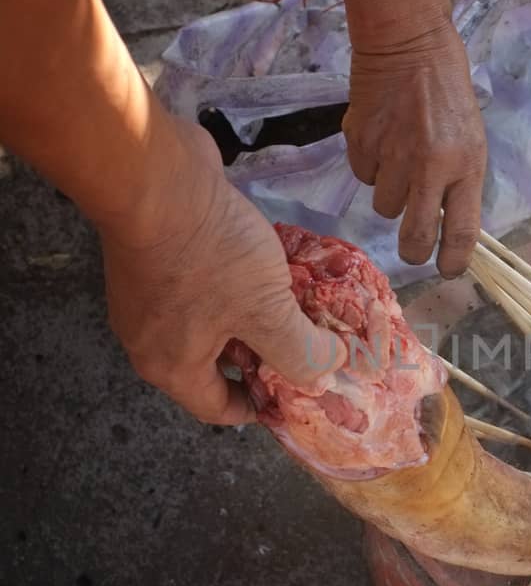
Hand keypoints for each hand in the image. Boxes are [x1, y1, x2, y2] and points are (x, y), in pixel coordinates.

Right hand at [99, 116, 340, 422]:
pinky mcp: (157, 256)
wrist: (155, 176)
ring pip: (210, 322)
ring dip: (251, 317)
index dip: (260, 408)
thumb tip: (326, 371)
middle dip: (262, 357)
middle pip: (214, 366)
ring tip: (295, 304)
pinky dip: (235, 284)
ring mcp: (149, 295)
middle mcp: (152, 338)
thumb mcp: (269, 312)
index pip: (217, 410)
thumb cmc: (211, 255)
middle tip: (305, 345)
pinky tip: (270, 264)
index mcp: (172, 366)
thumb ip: (300, 351)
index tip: (297, 394)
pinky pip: (203, 285)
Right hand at [345, 18, 485, 276]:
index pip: (463, 231)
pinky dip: (371, 166)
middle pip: (415, 238)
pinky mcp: (360, 143)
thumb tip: (445, 223)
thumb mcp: (470, 137)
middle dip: (414, 252)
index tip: (448, 270)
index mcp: (466, 164)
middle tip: (414, 249)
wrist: (408, 41)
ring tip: (400, 159)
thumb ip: (459, 180)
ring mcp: (391, 155)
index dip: (454, 260)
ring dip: (391, 194)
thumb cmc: (447, 89)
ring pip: (384, 208)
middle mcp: (429, 166)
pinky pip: (363, 177)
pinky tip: (381, 138)